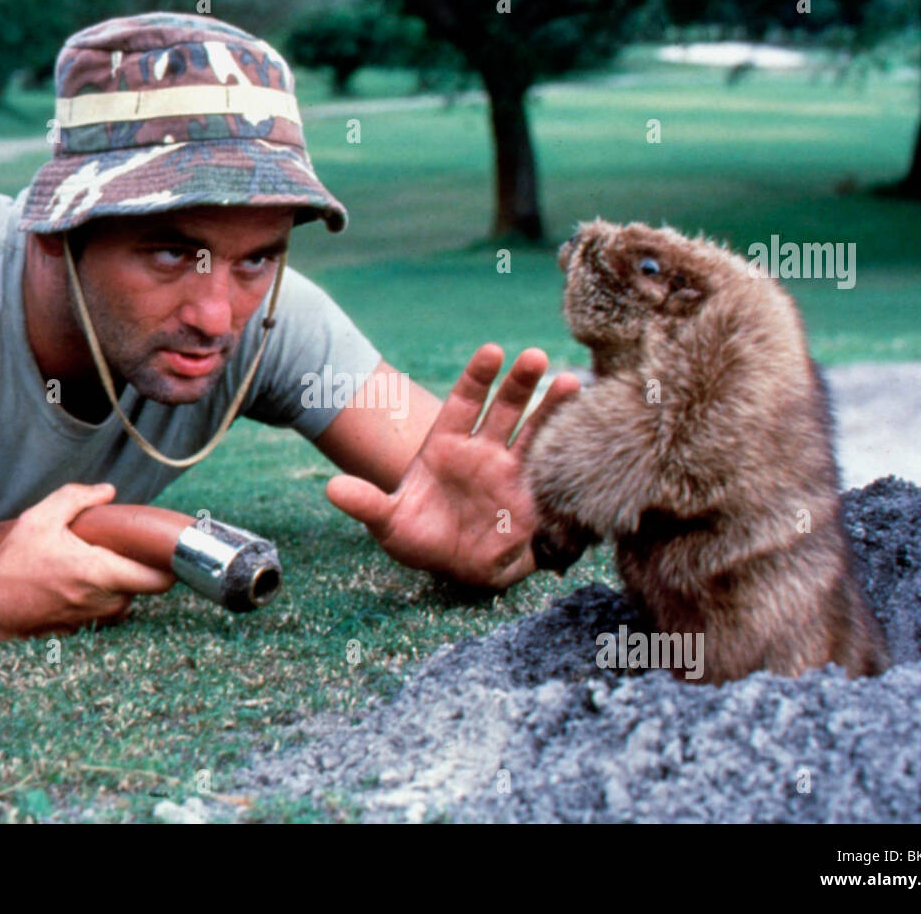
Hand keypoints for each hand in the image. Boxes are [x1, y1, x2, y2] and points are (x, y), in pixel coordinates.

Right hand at [0, 483, 175, 640]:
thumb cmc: (14, 565)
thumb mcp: (39, 520)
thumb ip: (75, 498)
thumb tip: (108, 491)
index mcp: (101, 573)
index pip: (161, 579)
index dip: (171, 563)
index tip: (165, 547)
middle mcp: (105, 601)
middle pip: (145, 584)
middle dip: (139, 565)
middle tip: (121, 546)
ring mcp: (96, 619)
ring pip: (127, 596)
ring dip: (119, 580)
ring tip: (92, 561)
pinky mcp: (85, 629)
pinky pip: (106, 608)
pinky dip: (101, 594)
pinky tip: (78, 580)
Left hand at [326, 344, 579, 591]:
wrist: (458, 569)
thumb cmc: (422, 539)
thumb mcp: (390, 523)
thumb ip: (366, 503)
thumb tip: (332, 488)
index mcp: (446, 445)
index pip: (463, 402)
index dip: (477, 377)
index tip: (492, 351)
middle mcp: (481, 448)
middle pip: (503, 407)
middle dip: (519, 382)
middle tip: (536, 357)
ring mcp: (510, 467)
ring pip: (533, 429)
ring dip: (551, 407)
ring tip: (572, 383)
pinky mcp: (533, 492)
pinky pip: (552, 464)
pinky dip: (569, 446)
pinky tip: (588, 427)